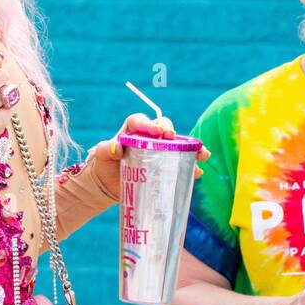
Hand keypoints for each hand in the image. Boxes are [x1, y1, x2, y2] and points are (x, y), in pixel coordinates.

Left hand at [89, 113, 211, 195]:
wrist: (107, 183)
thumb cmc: (105, 163)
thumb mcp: (102, 154)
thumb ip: (106, 149)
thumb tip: (116, 148)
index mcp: (132, 130)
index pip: (141, 121)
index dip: (151, 124)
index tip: (158, 132)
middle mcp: (149, 138)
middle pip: (165, 130)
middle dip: (174, 134)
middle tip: (175, 139)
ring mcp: (159, 152)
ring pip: (178, 146)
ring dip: (192, 149)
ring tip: (201, 154)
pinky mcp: (165, 167)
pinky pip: (180, 164)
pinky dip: (190, 167)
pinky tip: (197, 172)